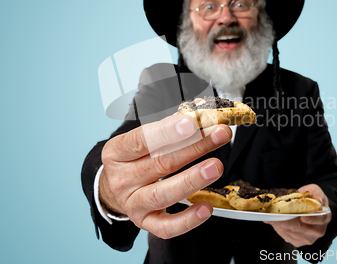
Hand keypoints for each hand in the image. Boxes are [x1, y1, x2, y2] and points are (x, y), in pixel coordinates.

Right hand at [99, 114, 231, 238]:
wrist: (118, 187)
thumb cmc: (139, 157)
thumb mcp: (147, 137)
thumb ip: (174, 124)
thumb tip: (202, 109)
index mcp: (117, 152)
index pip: (142, 139)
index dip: (167, 131)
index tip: (192, 123)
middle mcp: (121, 179)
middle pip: (160, 163)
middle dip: (194, 147)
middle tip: (220, 134)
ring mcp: (132, 203)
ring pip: (162, 194)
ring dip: (192, 179)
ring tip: (215, 167)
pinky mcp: (145, 223)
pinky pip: (166, 227)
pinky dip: (188, 220)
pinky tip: (206, 207)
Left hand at [264, 184, 331, 246]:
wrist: (310, 210)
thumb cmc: (311, 199)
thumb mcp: (315, 190)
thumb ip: (316, 193)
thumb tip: (317, 200)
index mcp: (325, 217)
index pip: (320, 219)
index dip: (311, 219)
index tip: (303, 217)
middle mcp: (318, 231)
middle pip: (299, 227)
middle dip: (284, 220)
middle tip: (273, 215)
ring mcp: (308, 238)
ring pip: (289, 231)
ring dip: (278, 223)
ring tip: (271, 215)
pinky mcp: (298, 242)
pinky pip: (285, 235)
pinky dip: (278, 227)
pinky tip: (275, 220)